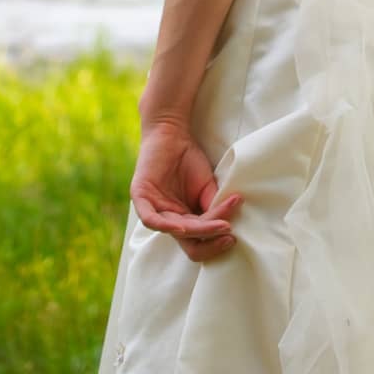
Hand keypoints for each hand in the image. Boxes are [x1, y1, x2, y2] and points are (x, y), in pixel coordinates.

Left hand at [129, 118, 244, 263]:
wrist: (171, 132)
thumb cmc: (188, 159)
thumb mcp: (206, 186)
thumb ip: (213, 206)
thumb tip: (226, 226)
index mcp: (182, 219)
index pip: (198, 240)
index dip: (215, 240)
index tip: (233, 234)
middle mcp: (167, 219)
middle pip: (188, 242)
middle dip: (210, 238)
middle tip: (228, 231)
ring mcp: (153, 209)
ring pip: (176, 231)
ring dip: (198, 230)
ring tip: (219, 224)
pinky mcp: (140, 197)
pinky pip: (150, 219)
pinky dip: (166, 225)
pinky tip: (183, 226)